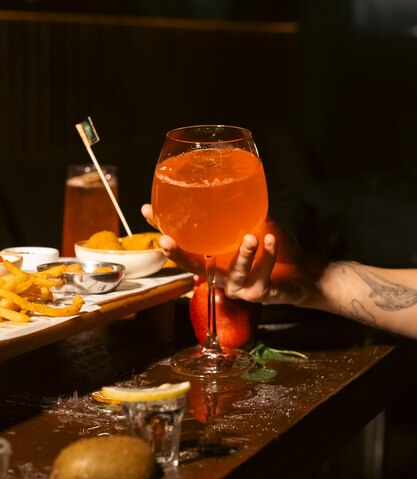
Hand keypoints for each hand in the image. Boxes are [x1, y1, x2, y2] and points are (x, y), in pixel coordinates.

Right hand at [141, 204, 322, 306]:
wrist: (303, 272)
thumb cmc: (271, 248)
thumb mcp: (251, 225)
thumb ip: (234, 215)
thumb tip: (215, 185)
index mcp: (215, 259)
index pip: (184, 250)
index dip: (166, 237)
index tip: (149, 216)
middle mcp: (221, 277)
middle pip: (194, 268)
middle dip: (179, 256)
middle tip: (167, 241)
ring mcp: (239, 287)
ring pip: (234, 273)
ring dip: (242, 254)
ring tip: (250, 237)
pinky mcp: (260, 293)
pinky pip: (261, 275)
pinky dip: (267, 256)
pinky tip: (270, 239)